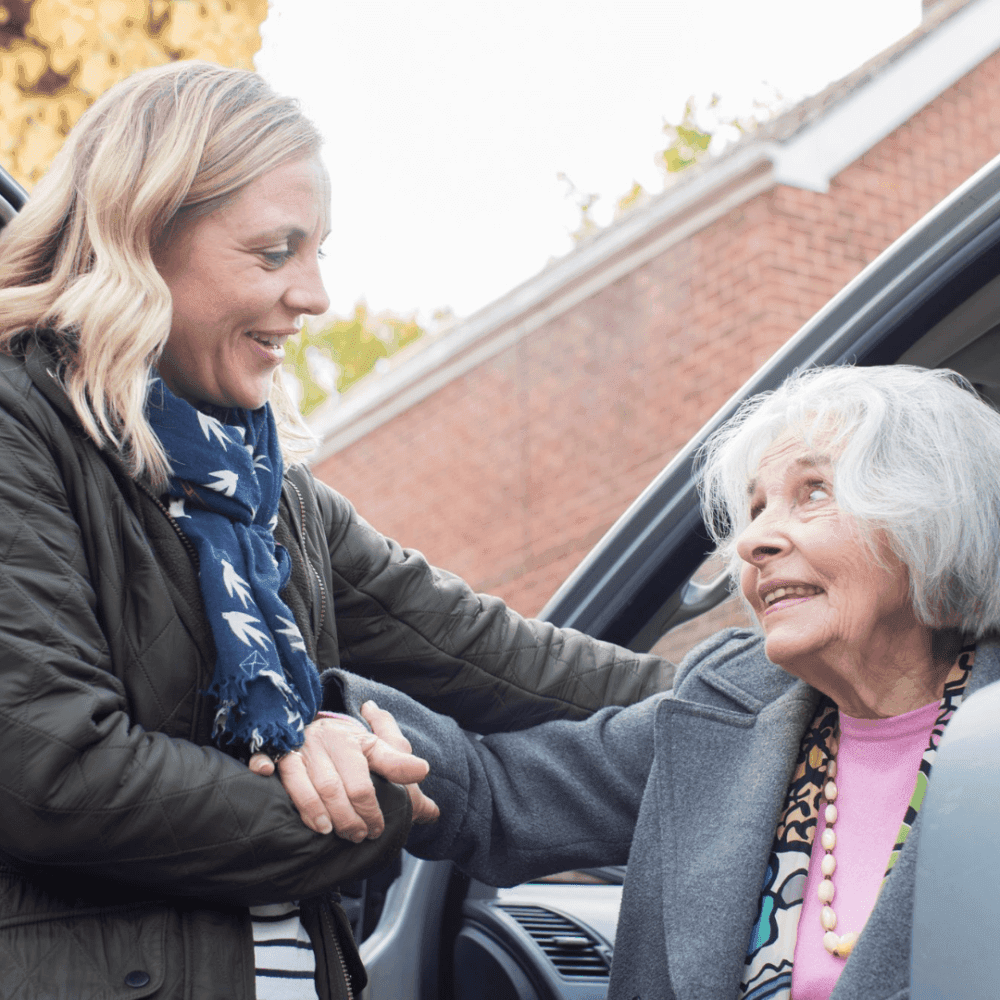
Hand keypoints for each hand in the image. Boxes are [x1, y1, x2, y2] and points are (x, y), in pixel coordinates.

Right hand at [248, 713, 433, 838]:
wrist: (316, 727)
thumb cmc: (351, 748)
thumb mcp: (380, 755)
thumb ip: (404, 779)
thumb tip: (433, 811)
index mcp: (351, 739)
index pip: (364, 782)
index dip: (371, 810)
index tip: (378, 829)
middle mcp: (323, 740)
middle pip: (334, 787)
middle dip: (347, 818)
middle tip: (358, 836)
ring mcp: (297, 748)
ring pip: (303, 784)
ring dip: (314, 812)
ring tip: (330, 832)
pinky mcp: (272, 752)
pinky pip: (264, 759)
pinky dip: (264, 766)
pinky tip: (266, 775)